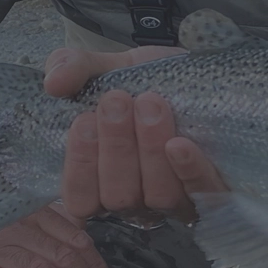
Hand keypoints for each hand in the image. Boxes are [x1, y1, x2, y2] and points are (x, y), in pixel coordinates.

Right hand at [43, 46, 229, 225]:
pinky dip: (189, 171)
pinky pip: (202, 193)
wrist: (199, 70)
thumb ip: (74, 69)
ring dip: (150, 151)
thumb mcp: (107, 68)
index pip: (81, 200)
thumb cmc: (144, 80)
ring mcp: (177, 199)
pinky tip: (180, 144)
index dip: (79, 166)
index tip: (83, 120)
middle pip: (119, 197)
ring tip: (150, 104)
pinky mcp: (215, 191)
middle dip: (116, 149)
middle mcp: (137, 200)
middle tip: (118, 101)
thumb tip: (53, 82)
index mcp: (102, 181)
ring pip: (158, 196)